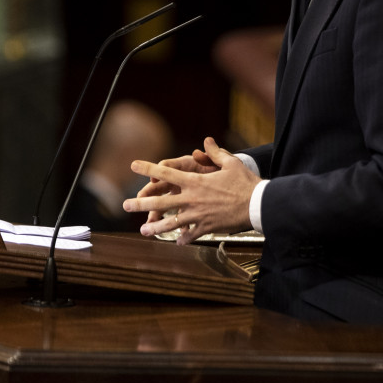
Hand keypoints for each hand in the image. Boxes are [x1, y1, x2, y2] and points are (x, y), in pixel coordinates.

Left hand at [123, 137, 259, 243]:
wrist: (257, 205)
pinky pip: (190, 235)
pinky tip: (177, 241)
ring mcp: (198, 216)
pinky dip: (183, 238)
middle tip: (125, 206)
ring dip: (155, 227)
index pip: (166, 173)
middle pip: (161, 202)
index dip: (147, 169)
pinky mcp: (206, 228)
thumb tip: (206, 140)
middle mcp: (192, 199)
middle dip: (140, 203)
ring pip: (171, 223)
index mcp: (195, 181)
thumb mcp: (230, 163)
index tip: (133, 165)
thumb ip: (215, 153)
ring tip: (143, 230)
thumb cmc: (245, 182)